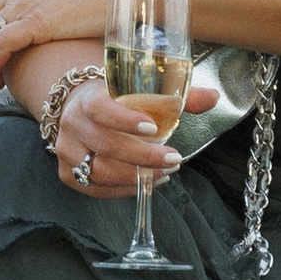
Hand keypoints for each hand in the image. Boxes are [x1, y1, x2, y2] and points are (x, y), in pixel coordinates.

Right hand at [53, 77, 217, 197]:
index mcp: (88, 98)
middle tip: (174, 159)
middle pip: (106, 146)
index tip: (153, 128)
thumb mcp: (139, 90)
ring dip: (136, 177)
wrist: (78, 107)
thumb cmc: (113, 98)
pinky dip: (123, 189)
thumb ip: (175, 96)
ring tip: (165, 173)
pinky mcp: (67, 174)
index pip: (101, 109)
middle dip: (143, 157)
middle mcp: (72, 124)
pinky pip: (95, 188)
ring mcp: (67, 151)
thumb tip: (213, 97)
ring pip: (100, 172)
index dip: (125, 120)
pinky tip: (147, 182)